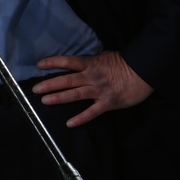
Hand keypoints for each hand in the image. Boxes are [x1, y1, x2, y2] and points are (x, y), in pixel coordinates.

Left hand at [32, 51, 153, 127]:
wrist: (144, 73)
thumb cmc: (125, 63)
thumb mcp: (105, 56)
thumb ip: (91, 61)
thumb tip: (80, 62)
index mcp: (90, 64)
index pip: (68, 62)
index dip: (53, 62)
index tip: (39, 65)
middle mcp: (91, 77)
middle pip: (66, 80)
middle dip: (49, 84)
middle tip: (35, 89)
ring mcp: (99, 91)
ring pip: (75, 95)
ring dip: (58, 98)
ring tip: (45, 101)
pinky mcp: (107, 103)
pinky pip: (92, 112)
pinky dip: (81, 118)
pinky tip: (69, 123)